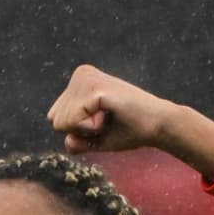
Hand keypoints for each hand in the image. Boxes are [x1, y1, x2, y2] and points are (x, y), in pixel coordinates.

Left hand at [46, 64, 213, 179]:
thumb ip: (75, 140)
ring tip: (110, 116)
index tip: (103, 122)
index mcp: (78, 81)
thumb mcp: (95, 139)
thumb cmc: (130, 131)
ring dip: (87, 130)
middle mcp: (80, 74)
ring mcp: (85, 78)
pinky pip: (73, 122)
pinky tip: (110, 115)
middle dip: (81, 131)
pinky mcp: (93, 87)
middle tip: (109, 120)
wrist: (158, 126)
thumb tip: (66, 139)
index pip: (55, 119)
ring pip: (61, 123)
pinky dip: (91, 128)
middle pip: (55, 121)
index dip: (79, 132)